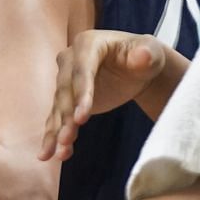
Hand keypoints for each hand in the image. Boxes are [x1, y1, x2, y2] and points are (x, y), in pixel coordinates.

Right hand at [39, 28, 167, 162]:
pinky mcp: (66, 101)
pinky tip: (49, 154)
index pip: (82, 72)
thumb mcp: (151, 52)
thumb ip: (147, 53)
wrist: (137, 69)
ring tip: (58, 153)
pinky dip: (54, 137)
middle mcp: (70, 61)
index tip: (82, 117)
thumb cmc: (145, 57)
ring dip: (57, 131)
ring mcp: (65, 82)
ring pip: (58, 108)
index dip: (81, 94)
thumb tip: (141, 56)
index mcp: (87, 44)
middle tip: (67, 139)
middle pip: (65, 92)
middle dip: (65, 117)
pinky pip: (57, 119)